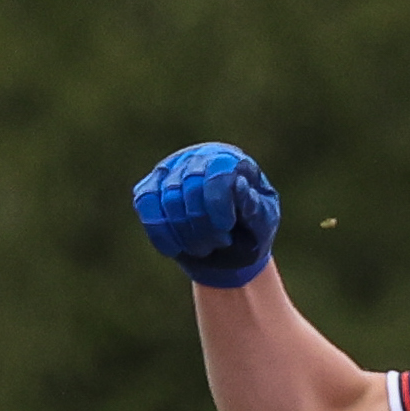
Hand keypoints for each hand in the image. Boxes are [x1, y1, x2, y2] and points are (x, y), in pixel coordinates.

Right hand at [131, 143, 281, 288]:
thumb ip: (256, 206)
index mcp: (232, 161)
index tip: (226, 228)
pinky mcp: (150, 188)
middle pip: (189, 184)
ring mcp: (171, 170)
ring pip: (166, 197)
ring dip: (184, 233)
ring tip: (204, 248)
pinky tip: (175, 249)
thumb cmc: (251, 233)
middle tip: (218, 244)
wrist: (228, 252)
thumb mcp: (264, 223)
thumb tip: (239, 185)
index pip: (218, 171)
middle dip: (202, 223)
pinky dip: (160, 232)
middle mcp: (199, 158)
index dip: (218, 202)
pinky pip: (145, 203)